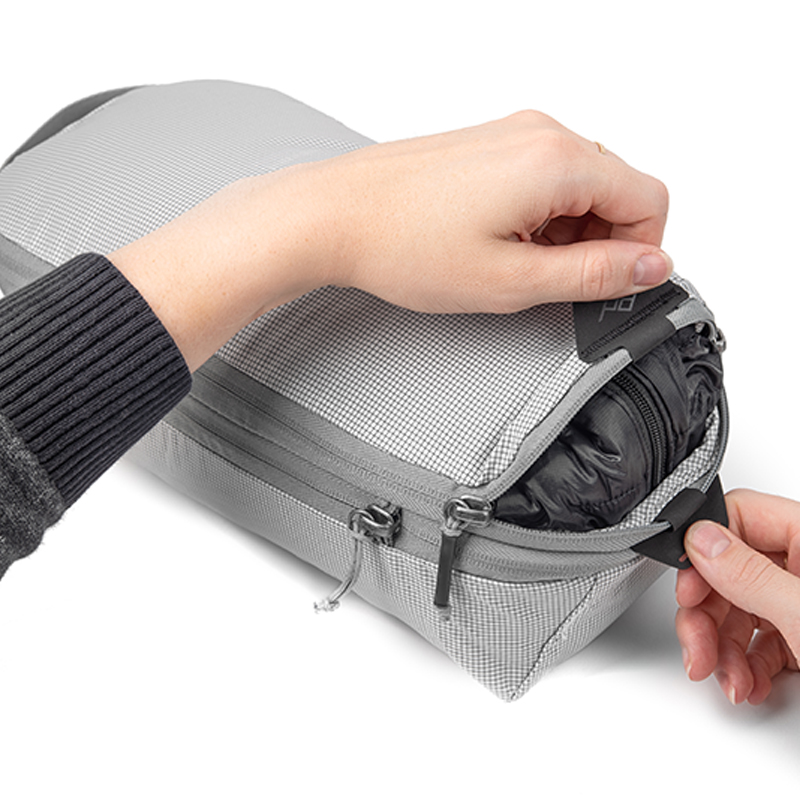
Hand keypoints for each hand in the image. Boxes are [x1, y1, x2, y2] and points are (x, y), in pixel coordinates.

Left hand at [111, 110, 670, 369]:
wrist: (333, 216)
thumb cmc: (401, 243)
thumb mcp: (511, 279)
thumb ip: (594, 275)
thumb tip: (651, 268)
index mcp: (556, 159)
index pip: (650, 200)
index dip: (641, 253)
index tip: (611, 285)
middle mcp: (540, 133)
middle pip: (618, 189)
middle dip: (602, 242)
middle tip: (553, 282)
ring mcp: (511, 134)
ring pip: (581, 185)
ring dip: (568, 232)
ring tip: (515, 265)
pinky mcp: (489, 145)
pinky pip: (544, 178)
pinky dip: (540, 216)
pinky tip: (500, 243)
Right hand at [675, 489, 799, 703]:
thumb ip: (749, 574)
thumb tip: (698, 539)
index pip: (736, 516)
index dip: (702, 553)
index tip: (689, 592)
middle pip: (728, 570)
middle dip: (706, 618)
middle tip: (699, 649)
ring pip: (737, 609)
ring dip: (722, 650)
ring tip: (729, 680)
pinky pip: (758, 639)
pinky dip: (746, 664)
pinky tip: (749, 683)